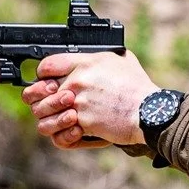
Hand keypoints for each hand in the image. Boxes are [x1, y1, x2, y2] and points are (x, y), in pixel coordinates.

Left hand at [23, 48, 156, 148]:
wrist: (148, 112)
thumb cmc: (139, 87)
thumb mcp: (122, 60)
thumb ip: (104, 56)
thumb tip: (102, 53)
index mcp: (84, 63)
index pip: (47, 65)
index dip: (42, 75)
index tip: (46, 81)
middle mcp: (77, 81)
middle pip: (39, 91)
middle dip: (39, 100)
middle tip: (47, 105)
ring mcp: (78, 103)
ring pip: (45, 114)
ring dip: (50, 120)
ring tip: (61, 121)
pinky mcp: (84, 123)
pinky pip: (62, 133)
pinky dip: (66, 136)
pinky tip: (74, 133)